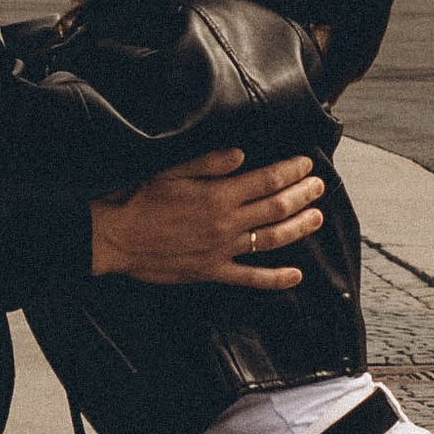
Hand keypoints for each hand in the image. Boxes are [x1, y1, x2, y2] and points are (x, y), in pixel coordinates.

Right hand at [92, 150, 326, 289]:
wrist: (113, 238)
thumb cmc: (138, 199)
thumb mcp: (171, 170)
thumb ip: (209, 162)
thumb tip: (241, 154)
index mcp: (218, 195)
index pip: (266, 180)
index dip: (291, 171)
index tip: (306, 164)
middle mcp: (226, 223)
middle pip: (276, 207)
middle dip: (303, 195)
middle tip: (319, 186)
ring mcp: (222, 250)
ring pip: (271, 239)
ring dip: (299, 228)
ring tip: (317, 218)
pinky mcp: (212, 272)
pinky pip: (250, 278)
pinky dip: (275, 278)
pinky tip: (296, 276)